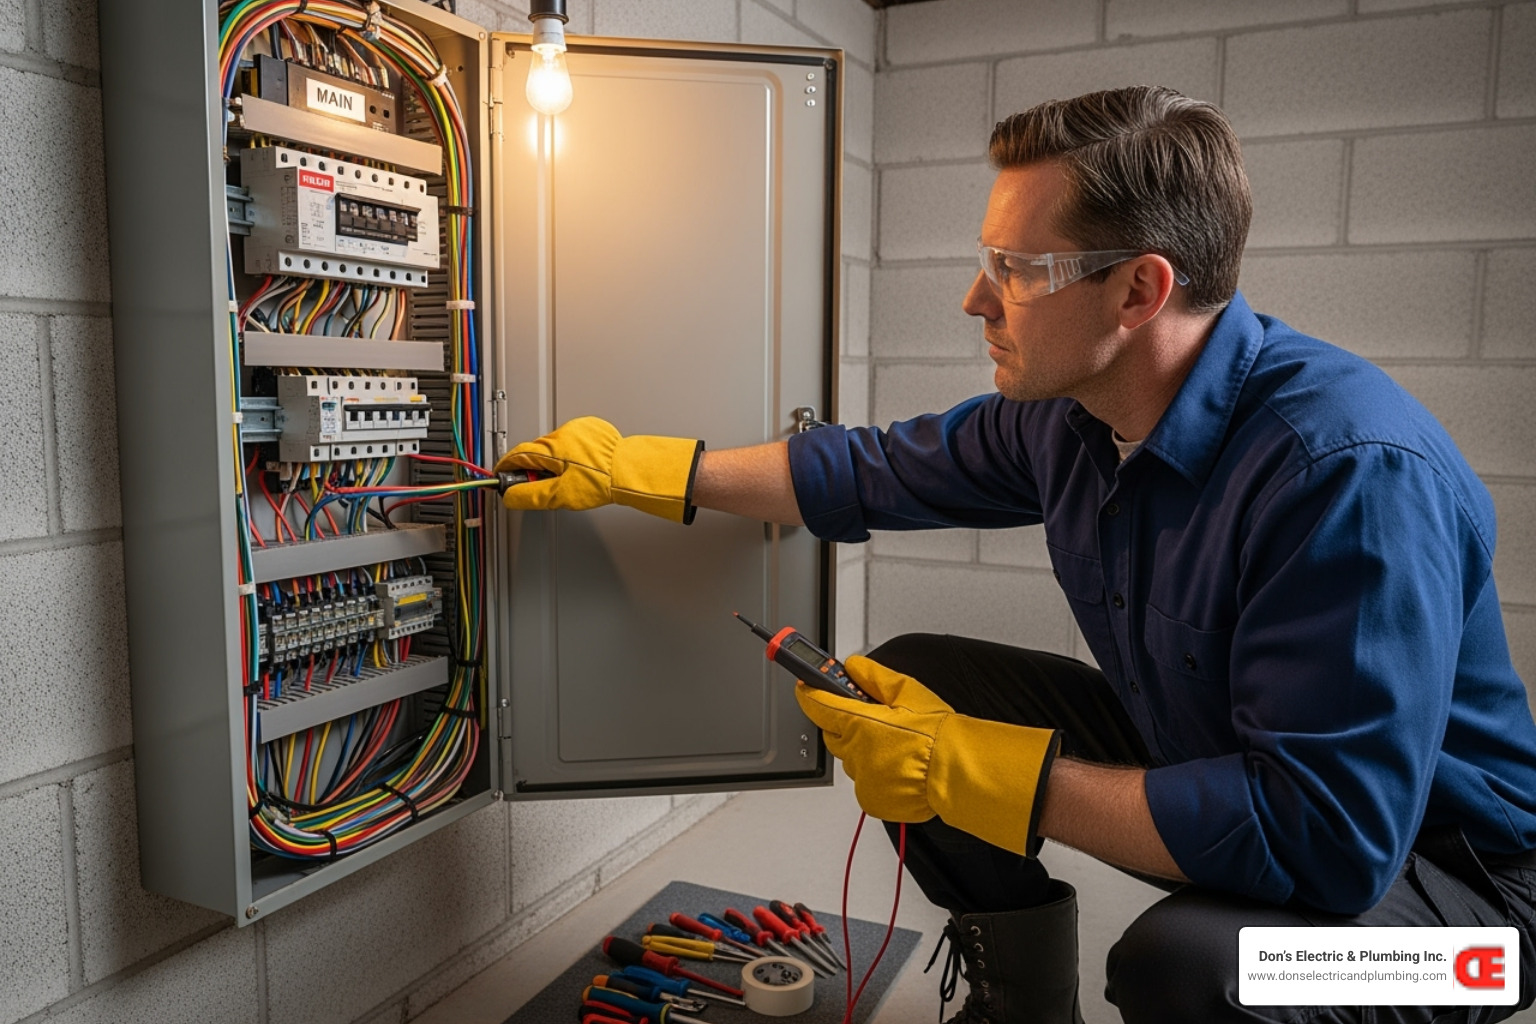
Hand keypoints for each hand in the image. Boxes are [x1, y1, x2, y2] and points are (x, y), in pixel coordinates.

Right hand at [495, 416, 703, 523]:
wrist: (630, 471)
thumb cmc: (602, 482)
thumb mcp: (560, 496)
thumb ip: (530, 495)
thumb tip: (510, 496)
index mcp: (552, 447)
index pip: (517, 454)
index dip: (506, 467)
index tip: (501, 475)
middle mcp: (563, 433)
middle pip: (536, 450)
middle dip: (534, 467)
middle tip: (542, 485)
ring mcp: (579, 428)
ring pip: (554, 445)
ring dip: (554, 460)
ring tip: (569, 478)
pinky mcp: (593, 429)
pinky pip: (573, 440)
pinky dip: (571, 453)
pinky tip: (582, 467)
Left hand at [795, 655, 1059, 854]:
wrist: (955, 773)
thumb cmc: (936, 735)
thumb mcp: (908, 692)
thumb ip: (875, 678)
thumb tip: (854, 667)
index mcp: (859, 723)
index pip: (819, 705)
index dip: (810, 693)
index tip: (805, 686)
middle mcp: (855, 752)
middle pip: (834, 734)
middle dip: (845, 724)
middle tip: (871, 718)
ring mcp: (861, 779)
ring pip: (852, 760)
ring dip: (863, 751)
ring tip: (895, 746)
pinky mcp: (870, 800)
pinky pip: (864, 783)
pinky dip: (875, 775)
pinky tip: (897, 767)